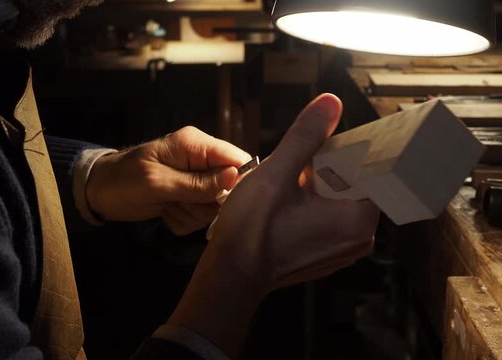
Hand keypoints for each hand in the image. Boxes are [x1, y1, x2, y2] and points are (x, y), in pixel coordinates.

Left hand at [85, 126, 250, 234]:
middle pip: (228, 187)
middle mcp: (199, 160)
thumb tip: (235, 176)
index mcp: (194, 144)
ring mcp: (194, 179)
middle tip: (178, 202)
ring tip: (167, 206)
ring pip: (214, 205)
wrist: (98, 192)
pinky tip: (165, 212)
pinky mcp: (188, 197)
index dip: (238, 181)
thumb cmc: (122, 180)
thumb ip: (196, 183)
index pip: (236, 157)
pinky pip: (200, 215)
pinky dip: (183, 219)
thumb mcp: (158, 183)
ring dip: (191, 213)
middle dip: (205, 203)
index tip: (219, 200)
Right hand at [211, 93, 378, 290]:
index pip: (371, 169)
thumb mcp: (276, 174)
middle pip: (354, 184)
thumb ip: (306, 136)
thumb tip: (331, 103)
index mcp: (359, 220)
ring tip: (288, 188)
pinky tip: (286, 206)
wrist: (230, 274)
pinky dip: (312, 206)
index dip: (346, 151)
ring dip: (316, 187)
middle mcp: (359, 239)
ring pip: (338, 201)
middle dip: (326, 169)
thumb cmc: (251, 231)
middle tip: (297, 169)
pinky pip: (328, 219)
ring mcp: (343, 251)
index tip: (320, 147)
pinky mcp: (326, 255)